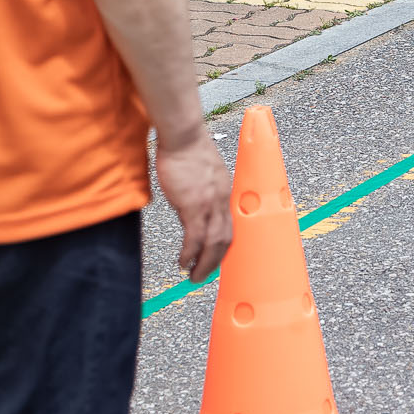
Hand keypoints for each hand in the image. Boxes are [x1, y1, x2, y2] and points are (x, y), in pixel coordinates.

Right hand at [154, 125, 232, 283]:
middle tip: (203, 276)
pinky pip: (195, 237)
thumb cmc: (188, 152)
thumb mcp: (201, 175)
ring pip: (213, 242)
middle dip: (215, 262)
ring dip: (204, 264)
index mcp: (226, 193)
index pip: (230, 226)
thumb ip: (201, 193)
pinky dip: (190, 253)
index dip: (224, 246)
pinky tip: (183, 262)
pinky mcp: (193, 205)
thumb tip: (189, 210)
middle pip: (225, 239)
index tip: (216, 259)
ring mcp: (210, 203)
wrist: (184, 137)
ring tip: (193, 276)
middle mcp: (223, 200)